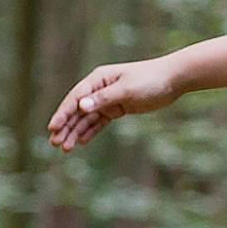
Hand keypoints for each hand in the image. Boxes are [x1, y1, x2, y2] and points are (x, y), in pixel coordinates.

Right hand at [48, 56, 184, 150]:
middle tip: (55, 143)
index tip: (53, 128)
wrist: (173, 79)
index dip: (62, 114)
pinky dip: (91, 131)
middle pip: (77, 110)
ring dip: (76, 132)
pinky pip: (100, 121)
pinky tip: (81, 142)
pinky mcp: (118, 108)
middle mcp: (99, 89)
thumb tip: (81, 107)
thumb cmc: (150, 80)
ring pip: (88, 118)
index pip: (75, 98)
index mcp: (98, 79)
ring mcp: (108, 99)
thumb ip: (104, 99)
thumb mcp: (127, 89)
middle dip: (66, 126)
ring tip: (65, 148)